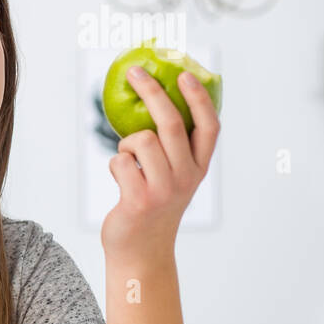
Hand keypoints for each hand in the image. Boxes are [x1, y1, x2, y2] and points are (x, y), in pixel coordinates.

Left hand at [102, 66, 220, 257]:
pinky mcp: (138, 199)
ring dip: (126, 145)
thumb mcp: (171, 178)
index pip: (208, 127)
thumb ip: (172, 149)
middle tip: (134, 72)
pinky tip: (122, 181)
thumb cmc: (152, 206)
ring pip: (139, 140)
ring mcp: (163, 189)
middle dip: (152, 92)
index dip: (198, 98)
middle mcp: (186, 177)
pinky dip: (115, 165)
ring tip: (129, 163)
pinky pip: (119, 162)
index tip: (185, 74)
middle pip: (170, 123)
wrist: (141, 251)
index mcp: (199, 168)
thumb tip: (154, 103)